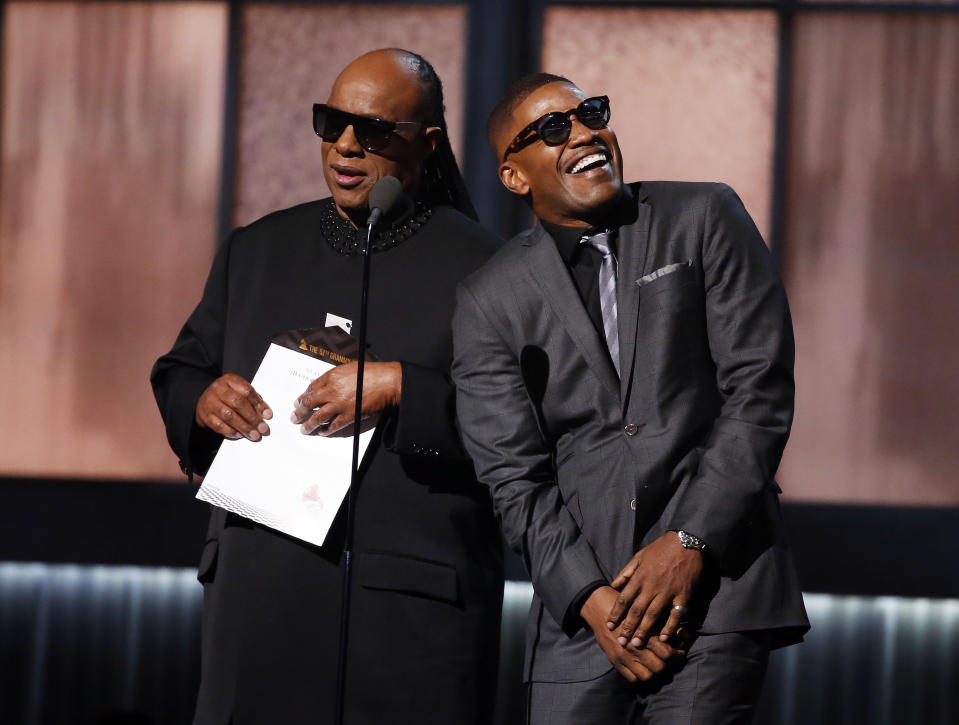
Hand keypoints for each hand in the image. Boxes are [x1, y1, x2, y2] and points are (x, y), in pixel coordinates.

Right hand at [195, 374, 271, 440]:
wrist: (204, 401)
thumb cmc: (226, 396)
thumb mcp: (239, 391)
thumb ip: (252, 400)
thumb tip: (265, 414)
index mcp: (229, 380)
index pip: (247, 391)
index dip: (259, 404)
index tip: (267, 415)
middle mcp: (218, 389)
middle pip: (238, 403)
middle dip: (252, 418)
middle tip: (262, 428)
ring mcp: (209, 402)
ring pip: (228, 415)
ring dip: (244, 427)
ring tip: (253, 434)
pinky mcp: (205, 416)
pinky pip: (218, 425)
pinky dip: (231, 431)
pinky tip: (239, 435)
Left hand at [291, 361, 400, 435]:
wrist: (388, 382)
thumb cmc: (371, 373)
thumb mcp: (348, 368)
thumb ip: (333, 376)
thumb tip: (320, 385)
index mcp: (332, 377)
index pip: (311, 388)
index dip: (302, 397)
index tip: (298, 402)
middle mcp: (333, 390)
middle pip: (309, 403)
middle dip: (300, 412)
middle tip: (294, 418)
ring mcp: (341, 404)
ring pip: (318, 417)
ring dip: (309, 425)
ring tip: (303, 430)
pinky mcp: (350, 415)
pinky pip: (334, 425)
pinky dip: (326, 430)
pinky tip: (322, 432)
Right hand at [580, 586, 686, 682]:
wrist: (599, 606)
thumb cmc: (626, 606)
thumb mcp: (647, 611)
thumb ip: (668, 624)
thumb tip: (688, 635)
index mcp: (643, 633)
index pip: (667, 654)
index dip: (678, 656)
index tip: (681, 653)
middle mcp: (634, 647)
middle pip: (659, 668)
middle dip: (668, 665)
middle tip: (670, 659)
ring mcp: (623, 656)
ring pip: (646, 676)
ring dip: (654, 672)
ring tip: (657, 664)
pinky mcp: (614, 660)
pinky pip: (631, 678)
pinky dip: (640, 675)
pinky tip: (643, 666)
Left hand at [606, 532, 702, 647]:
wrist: (686, 542)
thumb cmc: (661, 549)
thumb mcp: (639, 556)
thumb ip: (626, 573)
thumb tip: (613, 585)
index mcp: (640, 576)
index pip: (624, 599)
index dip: (616, 614)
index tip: (609, 626)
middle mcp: (651, 586)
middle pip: (636, 610)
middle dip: (628, 627)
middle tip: (621, 643)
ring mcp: (667, 591)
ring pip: (653, 614)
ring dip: (644, 631)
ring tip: (637, 644)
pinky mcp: (683, 595)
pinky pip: (676, 614)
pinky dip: (670, 627)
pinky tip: (664, 638)